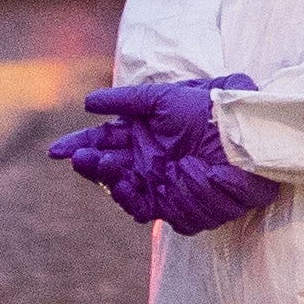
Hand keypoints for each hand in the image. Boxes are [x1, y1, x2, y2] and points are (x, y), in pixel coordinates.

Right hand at [59, 76, 284, 233]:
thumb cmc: (212, 111)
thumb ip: (128, 100)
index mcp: (146, 133)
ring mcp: (160, 183)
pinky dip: (127, 198)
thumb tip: (89, 103)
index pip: (105, 140)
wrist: (247, 138)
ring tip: (101, 163)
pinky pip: (142, 207)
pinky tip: (123, 183)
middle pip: (107, 165)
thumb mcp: (166, 97)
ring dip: (105, 177)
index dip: (80, 145)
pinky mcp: (174, 204)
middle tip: (75, 157)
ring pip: (120, 187)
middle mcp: (149, 159)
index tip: (56, 150)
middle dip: (88, 162)